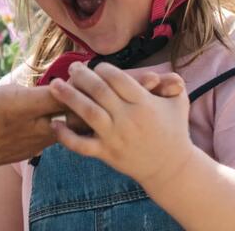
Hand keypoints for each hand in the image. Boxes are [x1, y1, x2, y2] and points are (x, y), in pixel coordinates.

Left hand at [46, 62, 194, 183]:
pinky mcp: (107, 154)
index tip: (96, 66)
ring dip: (68, 97)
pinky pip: (81, 145)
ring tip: (54, 85)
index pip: (118, 78)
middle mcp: (128, 118)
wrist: (170, 167)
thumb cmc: (174, 130)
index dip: (104, 69)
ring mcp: (115, 137)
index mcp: (144, 103)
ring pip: (87, 112)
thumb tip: (165, 68)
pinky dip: (66, 135)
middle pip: (99, 91)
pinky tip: (55, 123)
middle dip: (82, 75)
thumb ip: (172, 81)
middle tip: (72, 67)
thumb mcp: (179, 103)